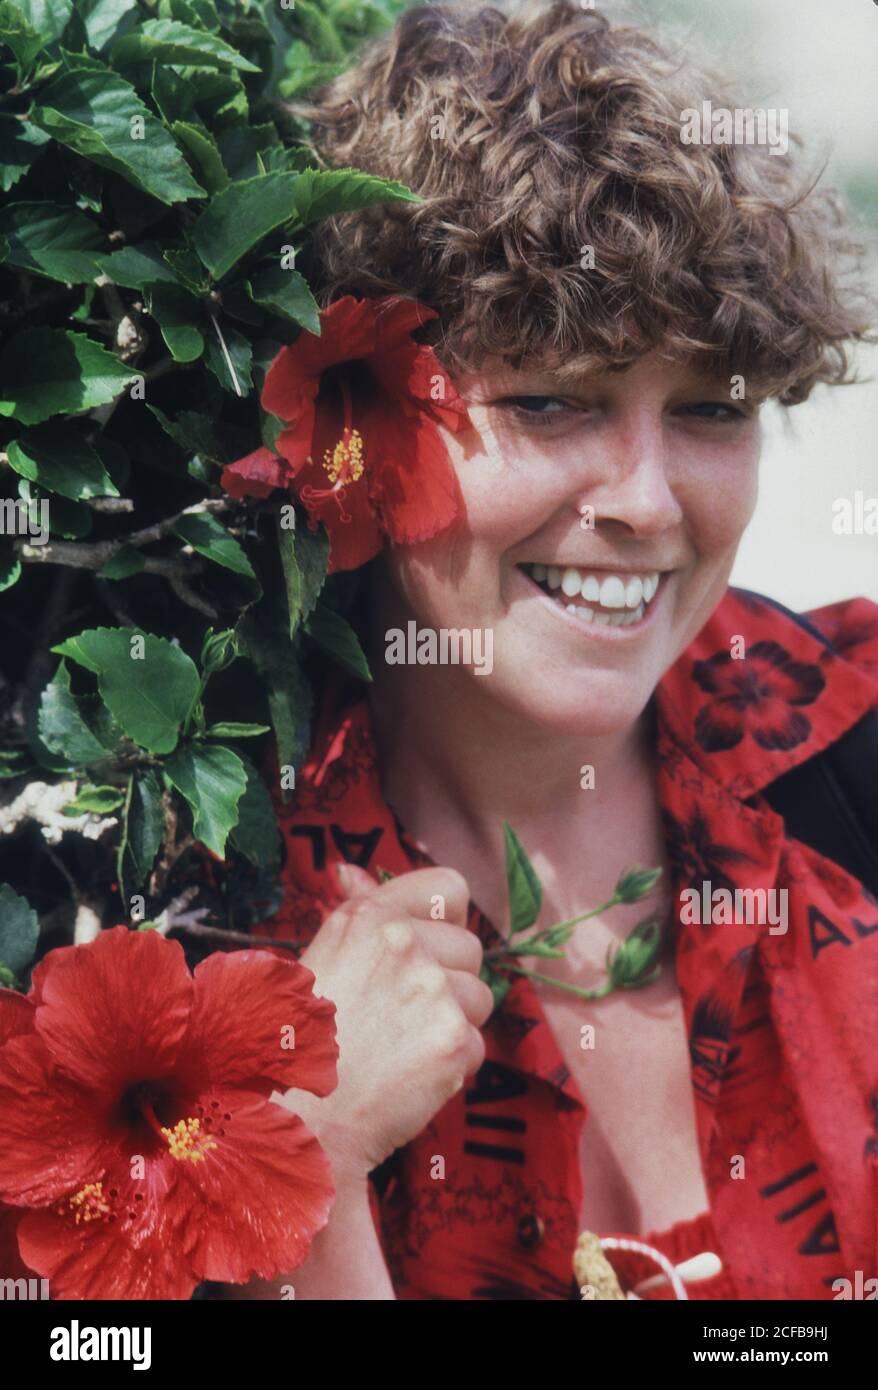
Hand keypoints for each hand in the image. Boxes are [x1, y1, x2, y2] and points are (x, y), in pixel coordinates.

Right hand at [280, 864, 492, 1184]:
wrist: (298, 1120)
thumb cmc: (299, 1043)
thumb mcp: (319, 959)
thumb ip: (353, 912)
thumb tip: (351, 871)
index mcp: (370, 918)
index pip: (449, 887)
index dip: (446, 918)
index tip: (429, 946)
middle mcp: (404, 944)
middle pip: (471, 948)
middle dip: (450, 981)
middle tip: (402, 1016)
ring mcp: (432, 990)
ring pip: (478, 999)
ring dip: (452, 1025)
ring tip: (401, 1049)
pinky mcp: (452, 1039)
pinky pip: (476, 1046)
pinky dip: (452, 1067)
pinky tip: (408, 1078)